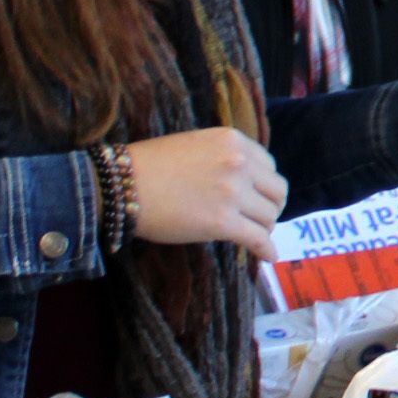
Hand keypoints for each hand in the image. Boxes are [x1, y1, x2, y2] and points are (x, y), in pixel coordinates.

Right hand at [123, 128, 284, 260]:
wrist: (121, 185)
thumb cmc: (149, 166)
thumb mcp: (195, 145)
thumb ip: (224, 157)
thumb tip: (245, 179)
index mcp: (232, 141)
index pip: (269, 166)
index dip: (264, 185)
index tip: (257, 198)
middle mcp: (239, 163)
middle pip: (277, 191)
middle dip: (270, 207)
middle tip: (258, 218)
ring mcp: (232, 192)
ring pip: (269, 217)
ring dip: (264, 228)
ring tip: (253, 235)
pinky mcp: (222, 222)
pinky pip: (258, 239)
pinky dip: (266, 250)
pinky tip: (266, 257)